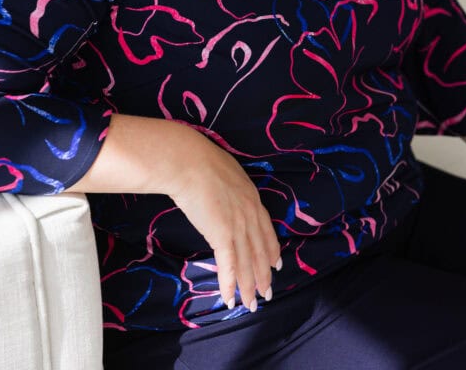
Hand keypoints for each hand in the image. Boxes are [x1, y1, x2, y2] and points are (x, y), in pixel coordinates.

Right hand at [169, 128, 281, 311]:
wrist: (187, 162)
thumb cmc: (198, 161)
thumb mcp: (224, 172)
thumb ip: (229, 188)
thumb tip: (222, 194)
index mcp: (252, 197)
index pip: (266, 230)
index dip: (272, 250)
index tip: (277, 265)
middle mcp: (250, 213)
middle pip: (260, 251)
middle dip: (264, 275)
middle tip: (267, 294)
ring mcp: (238, 225)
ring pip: (247, 263)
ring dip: (249, 287)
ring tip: (251, 304)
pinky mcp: (222, 235)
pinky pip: (229, 266)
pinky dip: (229, 284)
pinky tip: (229, 299)